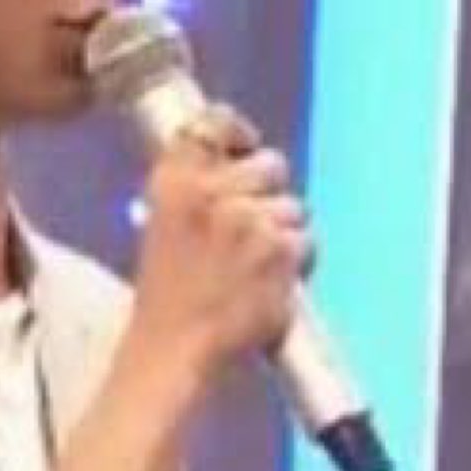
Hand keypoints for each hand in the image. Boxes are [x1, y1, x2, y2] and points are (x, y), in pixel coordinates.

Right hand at [127, 104, 313, 388]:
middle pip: (271, 164)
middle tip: (254, 228)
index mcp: (174, 180)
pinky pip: (307, 241)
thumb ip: (197, 189)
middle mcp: (212, 192)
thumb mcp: (163, 225)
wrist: (176, 348)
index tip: (246, 145)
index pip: (214, 123)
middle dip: (270, 193)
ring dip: (285, 234)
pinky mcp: (281, 250)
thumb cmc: (169, 296)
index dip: (238, 131)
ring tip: (258, 267)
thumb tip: (238, 162)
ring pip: (294, 207)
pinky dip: (298, 263)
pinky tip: (271, 283)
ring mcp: (250, 220)